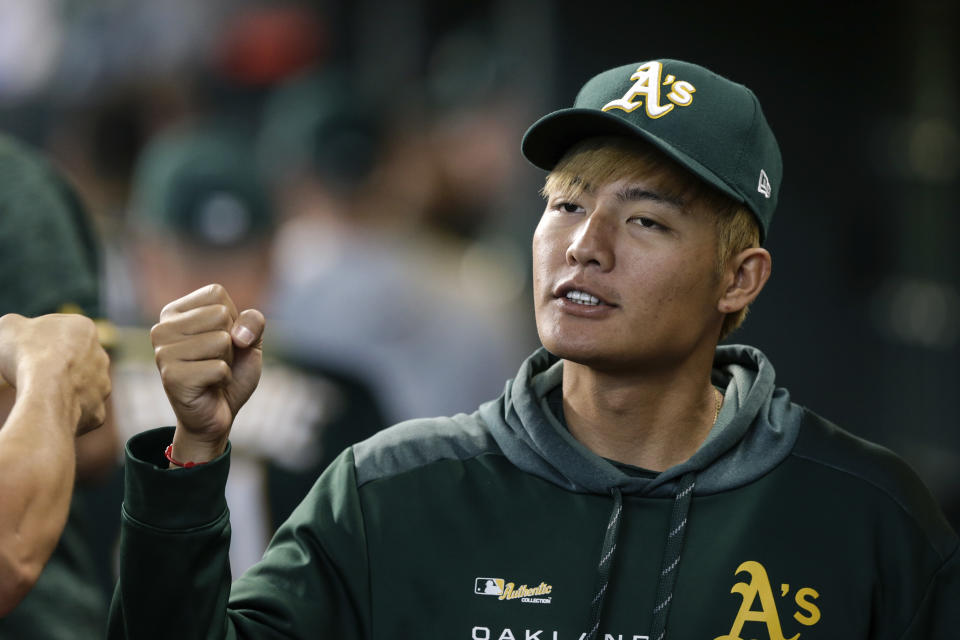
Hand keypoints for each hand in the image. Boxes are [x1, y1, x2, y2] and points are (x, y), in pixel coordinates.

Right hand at [0, 313, 110, 434]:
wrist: (45, 391)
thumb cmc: (27, 354)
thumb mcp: (7, 328)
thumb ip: (13, 326)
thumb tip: (12, 330)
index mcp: (83, 328)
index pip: (60, 330)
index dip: (38, 340)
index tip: (23, 349)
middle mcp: (101, 356)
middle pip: (74, 360)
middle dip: (56, 366)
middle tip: (30, 373)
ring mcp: (103, 385)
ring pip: (81, 388)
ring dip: (64, 390)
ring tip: (39, 394)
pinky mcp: (98, 411)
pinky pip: (82, 414)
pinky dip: (67, 415)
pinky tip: (49, 413)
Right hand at [151, 284, 264, 463]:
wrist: (218, 413)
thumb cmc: (231, 371)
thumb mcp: (249, 339)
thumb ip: (253, 321)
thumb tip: (238, 335)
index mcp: (174, 312)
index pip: (216, 294)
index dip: (232, 319)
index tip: (221, 340)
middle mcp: (162, 328)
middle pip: (220, 315)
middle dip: (231, 341)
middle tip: (216, 360)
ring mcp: (163, 353)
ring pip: (221, 340)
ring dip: (227, 361)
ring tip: (212, 373)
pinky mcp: (171, 377)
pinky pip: (219, 368)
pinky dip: (224, 379)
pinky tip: (209, 386)